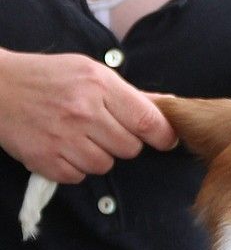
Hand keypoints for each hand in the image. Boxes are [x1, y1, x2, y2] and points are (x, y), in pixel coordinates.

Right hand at [0, 49, 175, 183]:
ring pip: (105, 165)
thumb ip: (129, 94)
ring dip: (97, 156)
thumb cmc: (48, 77)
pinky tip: (62, 148)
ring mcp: (62, 137)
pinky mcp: (44, 158)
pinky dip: (73, 167)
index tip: (165, 140)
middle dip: (123, 143)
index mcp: (99, 85)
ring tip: (79, 137)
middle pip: (130, 148)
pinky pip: (78, 177)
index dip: (163, 136)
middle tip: (104, 130)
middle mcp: (83, 112)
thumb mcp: (89, 72)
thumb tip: (168, 105)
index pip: (148, 121)